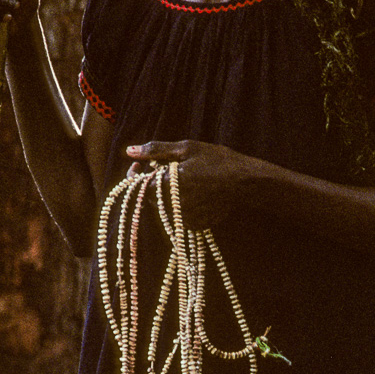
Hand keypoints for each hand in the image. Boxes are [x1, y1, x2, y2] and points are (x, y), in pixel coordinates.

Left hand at [126, 141, 253, 229]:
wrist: (245, 182)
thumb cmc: (217, 160)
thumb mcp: (186, 149)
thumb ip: (155, 150)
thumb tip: (129, 151)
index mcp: (169, 185)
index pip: (138, 186)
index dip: (134, 175)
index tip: (138, 165)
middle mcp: (174, 206)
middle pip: (150, 197)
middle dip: (153, 183)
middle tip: (168, 168)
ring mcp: (184, 218)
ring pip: (164, 206)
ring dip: (167, 194)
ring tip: (186, 179)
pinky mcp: (194, 225)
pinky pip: (178, 214)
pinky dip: (180, 204)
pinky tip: (196, 192)